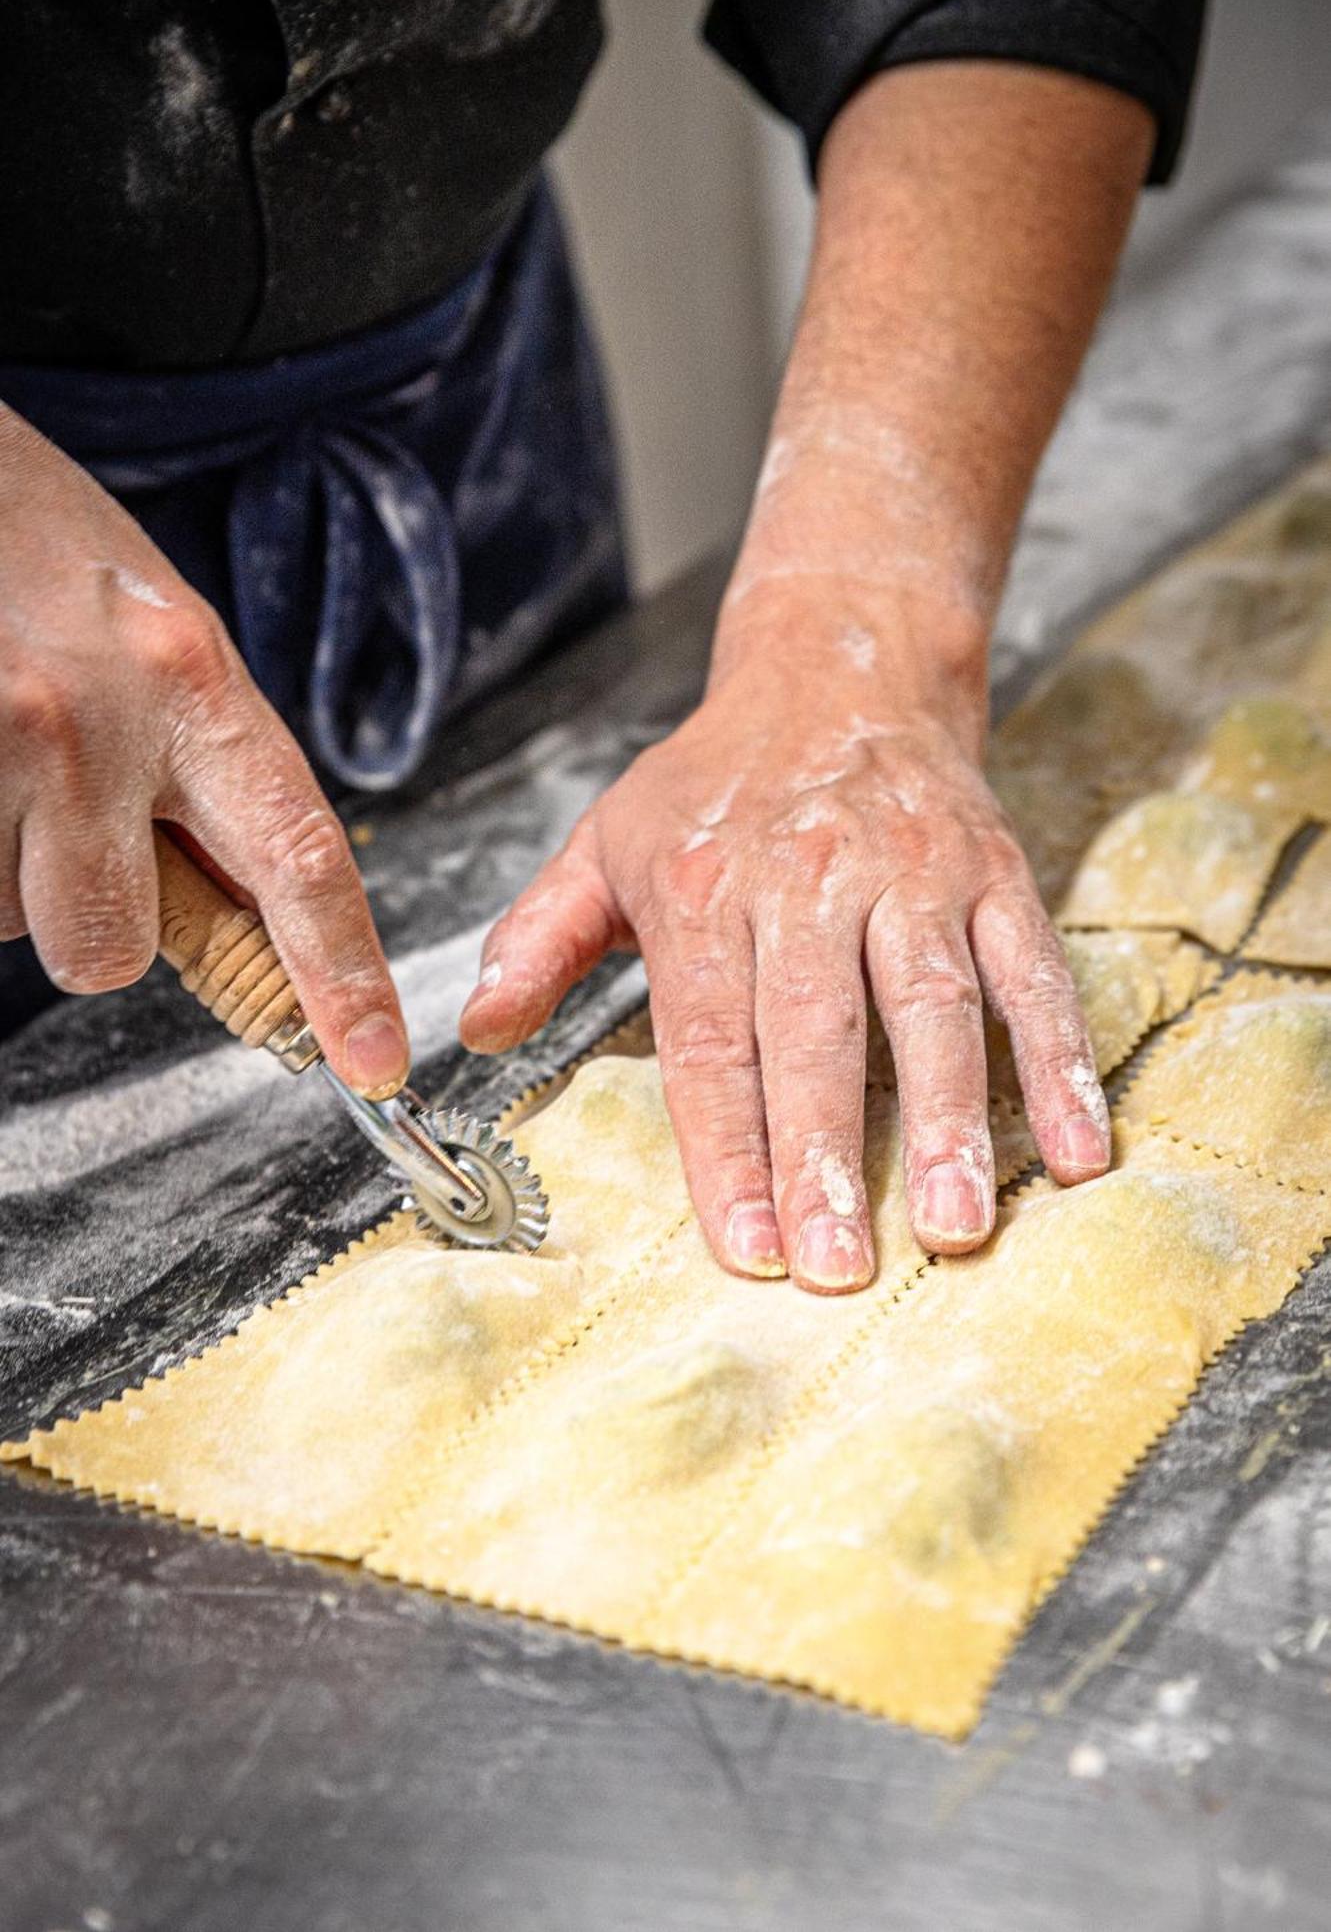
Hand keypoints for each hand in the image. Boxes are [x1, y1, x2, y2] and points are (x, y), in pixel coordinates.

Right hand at [0, 406, 407, 1094]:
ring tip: (3, 756)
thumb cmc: (47, 554)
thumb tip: (250, 929)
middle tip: (65, 822)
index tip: (373, 1062)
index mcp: (195, 685)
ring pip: (11, 919)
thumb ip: (212, 781)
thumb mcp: (169, 650)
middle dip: (92, 921)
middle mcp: (99, 718)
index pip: (301, 857)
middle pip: (112, 947)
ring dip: (6, 868)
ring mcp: (0, 736)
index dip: (343, 976)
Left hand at [460, 588, 1109, 1290]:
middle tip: (837, 1266)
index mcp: (703, 886)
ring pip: (932, 1005)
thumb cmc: (717, 781)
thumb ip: (539, 938)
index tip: (741, 1250)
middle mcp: (807, 878)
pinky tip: (1078, 1146)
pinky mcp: (993, 870)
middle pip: (815, 1033)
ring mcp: (912, 873)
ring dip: (947, 1120)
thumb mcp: (605, 840)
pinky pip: (1033, 972)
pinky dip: (1061, 1059)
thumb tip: (477, 1028)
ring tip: (952, 1225)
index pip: (709, 1039)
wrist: (839, 665)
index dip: (724, 1148)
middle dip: (822, 1155)